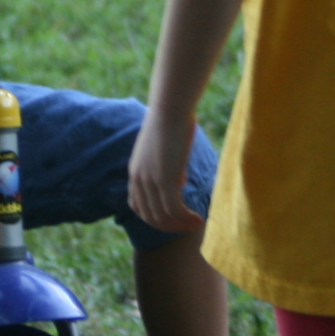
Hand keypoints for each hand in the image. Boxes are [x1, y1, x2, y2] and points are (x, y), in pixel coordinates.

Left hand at [127, 115, 204, 234]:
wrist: (170, 108)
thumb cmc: (172, 123)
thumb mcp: (166, 150)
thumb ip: (169, 168)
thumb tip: (179, 183)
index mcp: (135, 172)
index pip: (137, 207)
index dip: (155, 218)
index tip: (173, 218)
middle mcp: (138, 179)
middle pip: (149, 217)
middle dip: (170, 226)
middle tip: (188, 226)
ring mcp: (149, 181)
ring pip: (162, 217)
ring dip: (180, 225)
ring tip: (197, 223)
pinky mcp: (164, 179)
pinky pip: (174, 209)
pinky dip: (186, 218)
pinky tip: (199, 218)